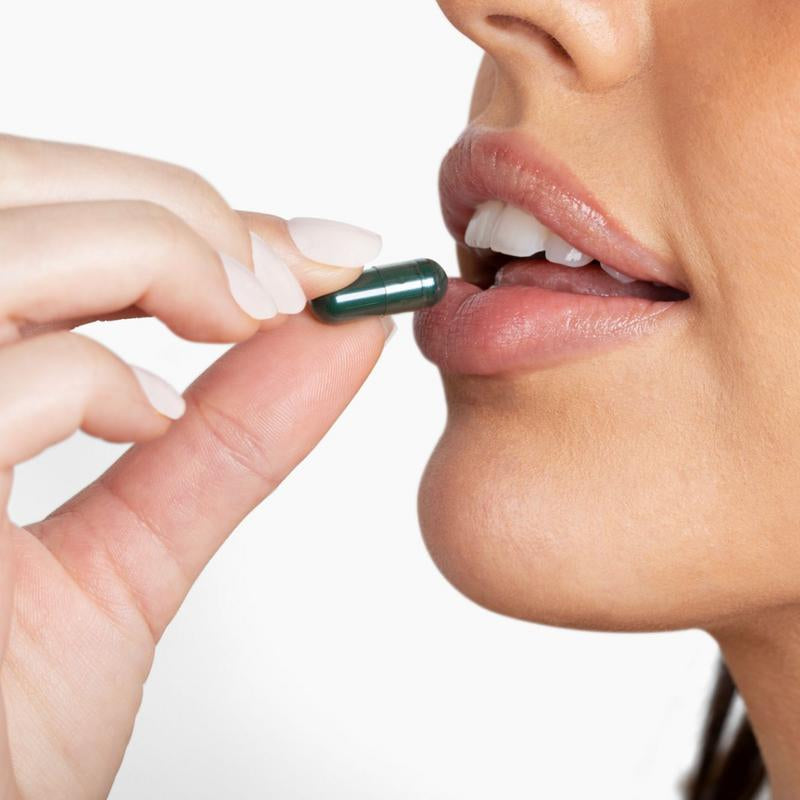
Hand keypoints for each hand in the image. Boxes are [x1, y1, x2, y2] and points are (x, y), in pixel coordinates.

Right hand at [0, 134, 390, 797]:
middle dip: (171, 212)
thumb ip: (233, 435)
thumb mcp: (134, 551)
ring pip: (0, 246)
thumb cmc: (6, 734)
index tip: (310, 251)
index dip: (181, 209)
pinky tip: (149, 418)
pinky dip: (91, 374)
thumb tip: (334, 329)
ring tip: (248, 315)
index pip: (38, 211)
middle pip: (8, 187)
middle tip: (285, 276)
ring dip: (156, 255)